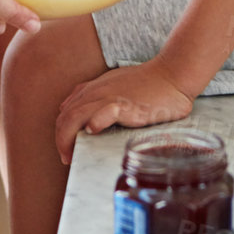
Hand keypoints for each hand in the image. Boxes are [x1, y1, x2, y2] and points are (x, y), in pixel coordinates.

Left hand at [55, 60, 194, 163]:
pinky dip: (93, 123)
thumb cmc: (150, 84)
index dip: (61, 132)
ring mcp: (109, 97)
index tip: (67, 149)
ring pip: (74, 117)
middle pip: (64, 117)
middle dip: (61, 140)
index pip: (66, 111)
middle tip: (67, 158)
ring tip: (72, 155)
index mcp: (94, 89)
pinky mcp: (124, 105)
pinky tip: (93, 132)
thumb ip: (101, 98)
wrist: (172, 75)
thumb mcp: (118, 86)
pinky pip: (102, 113)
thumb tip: (87, 121)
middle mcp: (96, 92)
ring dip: (68, 139)